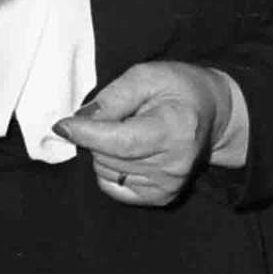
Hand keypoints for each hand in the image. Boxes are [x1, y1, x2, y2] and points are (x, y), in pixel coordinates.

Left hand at [54, 60, 230, 205]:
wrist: (210, 113)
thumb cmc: (177, 89)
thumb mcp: (146, 76)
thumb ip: (113, 96)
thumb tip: (80, 121)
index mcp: (176, 129)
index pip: (120, 141)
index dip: (86, 134)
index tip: (62, 125)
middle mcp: (174, 164)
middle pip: (108, 157)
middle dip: (97, 135)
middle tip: (120, 116)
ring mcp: (168, 185)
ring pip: (105, 171)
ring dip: (104, 151)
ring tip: (129, 131)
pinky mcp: (161, 197)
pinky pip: (112, 186)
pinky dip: (110, 168)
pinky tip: (129, 152)